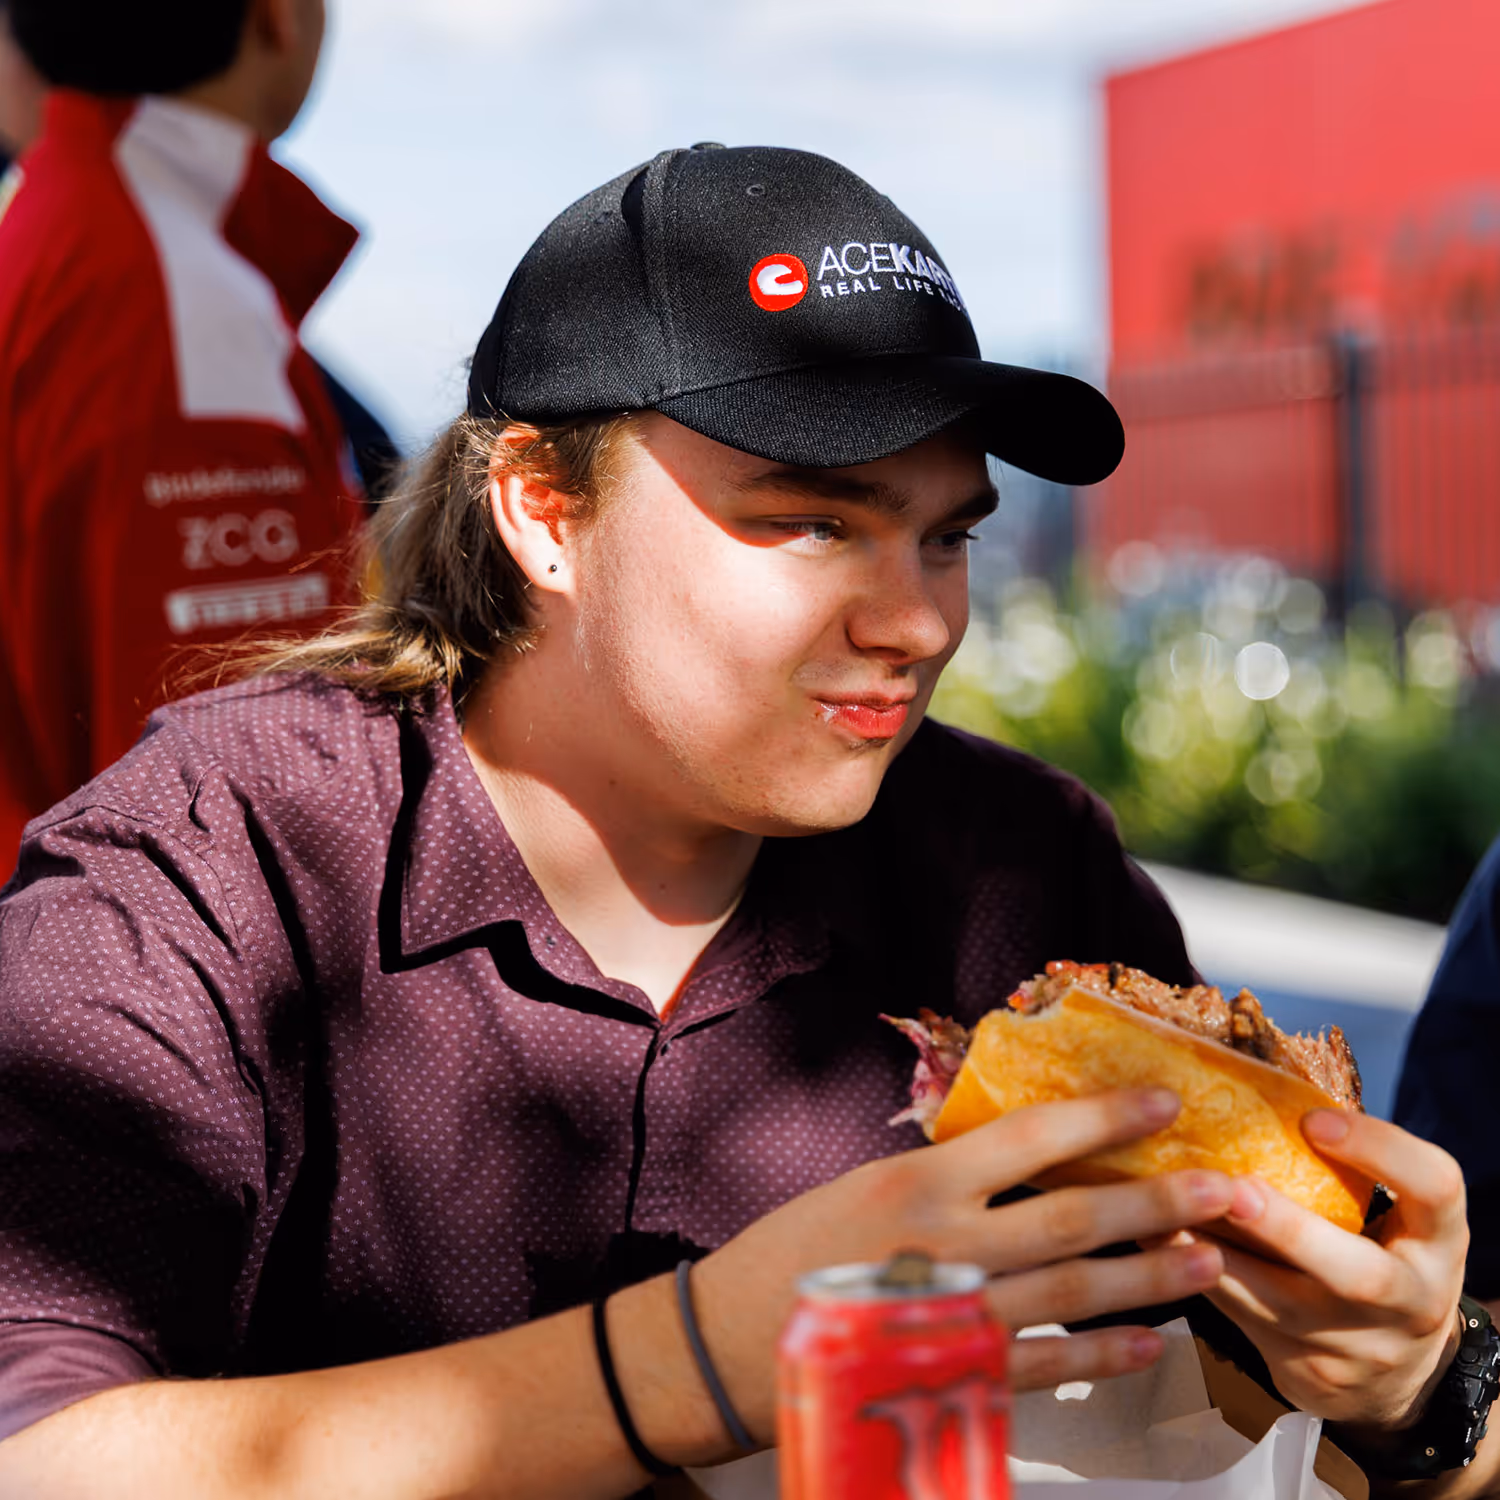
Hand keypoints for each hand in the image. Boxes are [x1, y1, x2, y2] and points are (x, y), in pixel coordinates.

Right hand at [690, 1088, 1238, 1445]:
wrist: (727, 1343)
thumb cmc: (793, 1251)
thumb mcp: (862, 1187)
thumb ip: (944, 1176)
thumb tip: (1030, 1157)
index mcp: (917, 1182)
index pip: (1030, 1137)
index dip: (1105, 1118)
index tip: (1164, 1102)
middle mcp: (944, 1243)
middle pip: (1073, 1215)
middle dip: (1157, 1199)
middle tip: (1222, 1187)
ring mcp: (954, 1316)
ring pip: (1075, 1290)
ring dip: (1150, 1277)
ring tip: (1209, 1262)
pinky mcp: (954, 1375)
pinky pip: (1046, 1366)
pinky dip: (1103, 1355)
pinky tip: (1148, 1345)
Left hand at [1185, 1109, 1468, 1429]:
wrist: (1393, 1378)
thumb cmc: (1378, 1255)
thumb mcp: (1394, 1216)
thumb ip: (1347, 1169)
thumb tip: (1250, 1084)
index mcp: (1438, 1240)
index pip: (1434, 1187)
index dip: (1380, 1150)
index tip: (1314, 1118)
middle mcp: (1410, 1299)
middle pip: (1359, 1274)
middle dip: (1289, 1231)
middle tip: (1232, 1189)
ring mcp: (1359, 1346)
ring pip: (1280, 1307)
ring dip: (1214, 1254)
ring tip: (1162, 1210)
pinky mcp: (1307, 1373)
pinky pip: (1241, 1321)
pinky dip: (1194, 1275)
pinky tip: (1151, 1239)